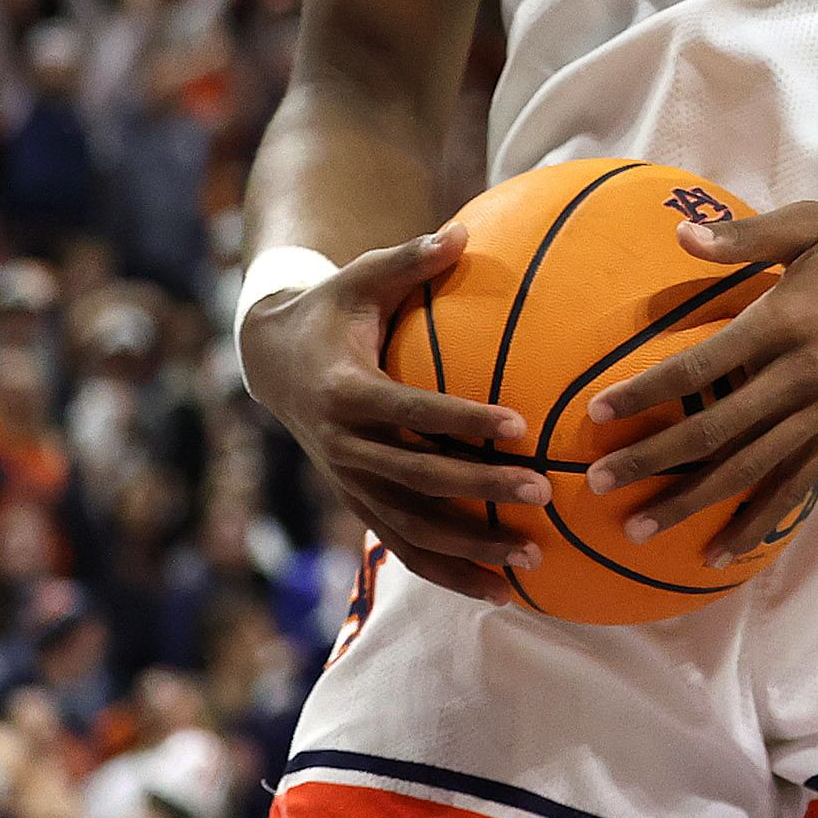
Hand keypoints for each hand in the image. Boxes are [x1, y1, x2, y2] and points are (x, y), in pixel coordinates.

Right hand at [237, 227, 547, 604]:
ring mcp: (350, 482)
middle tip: (543, 492)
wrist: (273, 360)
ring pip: (411, 527)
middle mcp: (343, 447)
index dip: (461, 420)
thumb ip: (411, 258)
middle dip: (480, 490)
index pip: (410, 411)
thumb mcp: (363, 276)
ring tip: (533, 557)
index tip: (518, 425)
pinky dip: (448, 571)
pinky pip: (404, 546)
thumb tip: (463, 228)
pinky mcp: (359, 502)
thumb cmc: (336, 308)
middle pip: (418, 478)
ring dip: (470, 547)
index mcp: (346, 392)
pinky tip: (501, 589)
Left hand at [584, 199, 817, 561]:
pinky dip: (762, 517)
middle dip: (652, 461)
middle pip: (716, 431)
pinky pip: (800, 480)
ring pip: (752, 468)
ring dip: (694, 500)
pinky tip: (726, 545)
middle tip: (597, 486)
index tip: (596, 414)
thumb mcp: (816, 220)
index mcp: (788, 320)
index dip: (646, 393)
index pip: (701, 366)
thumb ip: (748, 236)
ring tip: (641, 527)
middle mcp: (805, 375)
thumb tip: (682, 237)